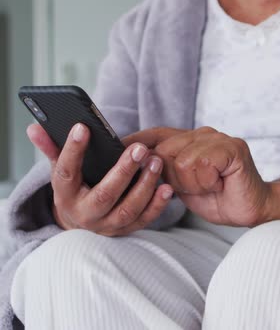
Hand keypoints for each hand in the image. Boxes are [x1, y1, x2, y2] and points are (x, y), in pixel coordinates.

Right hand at [27, 123, 173, 235]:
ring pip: (128, 209)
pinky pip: (144, 220)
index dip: (72, 150)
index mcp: (66, 195)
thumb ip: (52, 148)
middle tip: (140, 149)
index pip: (66, 172)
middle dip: (123, 171)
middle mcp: (85, 213)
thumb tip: (34, 128)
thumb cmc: (75, 188)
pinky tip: (167, 187)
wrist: (81, 223)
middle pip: (105, 195)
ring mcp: (107, 225)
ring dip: (145, 185)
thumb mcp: (61, 170)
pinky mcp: (126, 230)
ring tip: (156, 161)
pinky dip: (157, 205)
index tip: (82, 127)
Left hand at [123, 127, 270, 226]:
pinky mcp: (232, 148)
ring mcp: (219, 138)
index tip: (113, 149)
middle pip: (165, 150)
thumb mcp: (182, 184)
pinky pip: (201, 164)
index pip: (156, 134)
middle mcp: (204, 133)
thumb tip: (136, 164)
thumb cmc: (217, 197)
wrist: (250, 209)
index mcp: (191, 139)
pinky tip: (217, 185)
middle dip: (171, 176)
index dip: (136, 141)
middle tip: (194, 187)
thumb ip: (164, 171)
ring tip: (209, 186)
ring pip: (181, 160)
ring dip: (191, 182)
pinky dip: (205, 181)